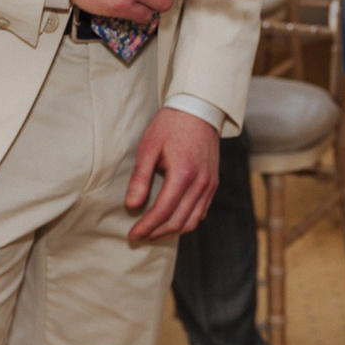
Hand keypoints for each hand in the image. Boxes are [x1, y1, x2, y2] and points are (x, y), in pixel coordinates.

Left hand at [125, 105, 219, 242]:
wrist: (199, 109)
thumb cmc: (170, 124)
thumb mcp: (148, 146)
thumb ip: (140, 178)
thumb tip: (132, 205)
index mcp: (183, 174)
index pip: (163, 212)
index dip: (147, 227)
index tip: (133, 234)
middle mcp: (200, 183)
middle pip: (178, 221)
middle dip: (156, 233)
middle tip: (139, 236)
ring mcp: (210, 184)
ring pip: (192, 221)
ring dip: (171, 231)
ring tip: (153, 232)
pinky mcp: (213, 183)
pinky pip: (201, 211)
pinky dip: (185, 221)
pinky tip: (171, 220)